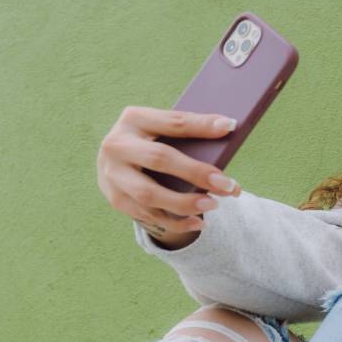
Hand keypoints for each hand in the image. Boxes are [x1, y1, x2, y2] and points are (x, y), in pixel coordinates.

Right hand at [97, 106, 242, 238]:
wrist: (117, 160)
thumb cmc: (153, 141)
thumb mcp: (163, 128)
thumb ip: (189, 131)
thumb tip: (229, 129)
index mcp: (134, 119)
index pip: (172, 122)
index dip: (202, 125)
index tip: (230, 127)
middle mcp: (117, 145)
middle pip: (159, 159)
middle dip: (196, 173)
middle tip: (227, 184)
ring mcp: (112, 174)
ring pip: (149, 194)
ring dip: (184, 203)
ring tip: (213, 204)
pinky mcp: (115, 198)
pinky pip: (147, 215)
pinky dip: (176, 222)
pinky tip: (199, 222)